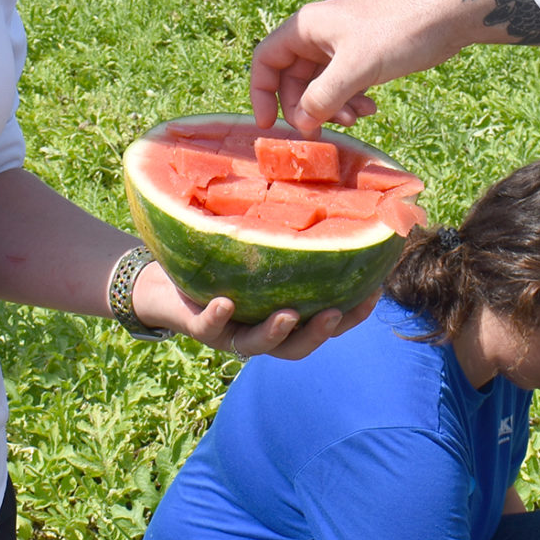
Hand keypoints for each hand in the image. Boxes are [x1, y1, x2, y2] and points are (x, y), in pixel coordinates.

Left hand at [130, 261, 377, 361]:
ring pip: (257, 345)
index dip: (352, 316)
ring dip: (276, 332)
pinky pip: (210, 327)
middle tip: (336, 314)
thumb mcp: (259, 251)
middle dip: (319, 333)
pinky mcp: (199, 326)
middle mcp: (259, 331)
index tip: (374, 293)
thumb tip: (332, 192)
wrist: (164, 281)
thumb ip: (289, 239)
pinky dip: (218, 317)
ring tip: (288, 314)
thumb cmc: (221, 263)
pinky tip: (226, 302)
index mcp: (282, 317)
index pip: (325, 323)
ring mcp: (230, 333)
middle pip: (297, 346)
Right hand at [248, 0, 455, 135]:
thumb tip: (301, 122)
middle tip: (323, 130)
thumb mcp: (355, 68)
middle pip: (293, 79)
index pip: (266, 60)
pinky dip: (351, 100)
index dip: (261, 93)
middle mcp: (318, 34)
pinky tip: (371, 108)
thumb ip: (322, 97)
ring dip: (333, 107)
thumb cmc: (398, 32)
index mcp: (306, 27)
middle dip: (306, 107)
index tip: (268, 125)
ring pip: (320, 85)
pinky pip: (343, 84)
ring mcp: (341, 44)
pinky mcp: (363, 54)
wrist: (446, 15)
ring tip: (357, 118)